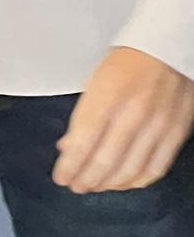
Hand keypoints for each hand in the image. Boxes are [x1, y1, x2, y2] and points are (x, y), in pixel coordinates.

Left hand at [53, 47, 193, 193]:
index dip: (70, 165)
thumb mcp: (95, 82)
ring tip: (94, 187)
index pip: (83, 141)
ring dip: (109, 184)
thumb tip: (67, 147)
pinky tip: (124, 183)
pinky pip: (155, 168)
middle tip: (75, 187)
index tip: (60, 177)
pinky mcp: (176, 134)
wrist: (167, 50)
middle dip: (86, 178)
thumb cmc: (125, 63)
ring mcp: (157, 126)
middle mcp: (132, 114)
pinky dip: (137, 181)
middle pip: (105, 160)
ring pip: (130, 170)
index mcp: (106, 97)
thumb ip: (82, 116)